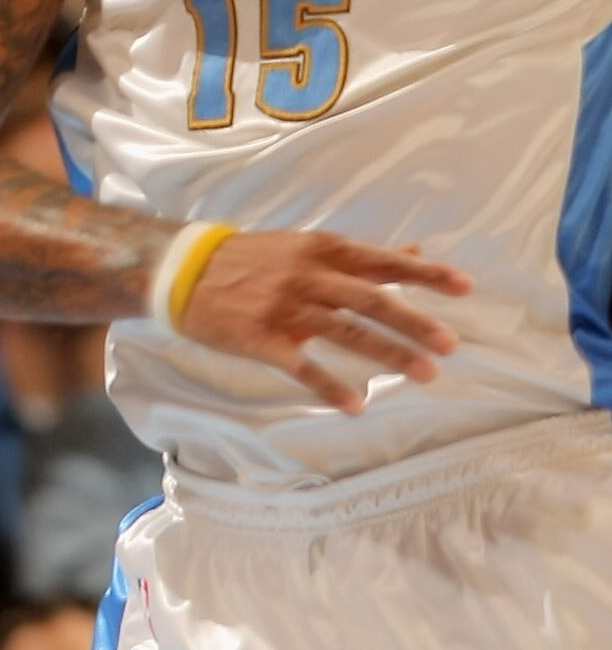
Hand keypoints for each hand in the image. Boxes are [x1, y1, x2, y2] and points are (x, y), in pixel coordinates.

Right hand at [177, 227, 469, 414]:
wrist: (186, 269)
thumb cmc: (253, 258)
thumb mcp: (306, 245)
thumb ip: (359, 255)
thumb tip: (412, 250)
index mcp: (322, 249)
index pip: (383, 261)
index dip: (424, 273)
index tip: (464, 286)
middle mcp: (309, 275)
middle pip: (371, 299)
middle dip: (414, 322)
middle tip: (450, 344)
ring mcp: (286, 307)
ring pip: (346, 332)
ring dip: (388, 353)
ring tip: (424, 373)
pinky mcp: (262, 338)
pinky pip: (302, 366)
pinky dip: (330, 385)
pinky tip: (356, 404)